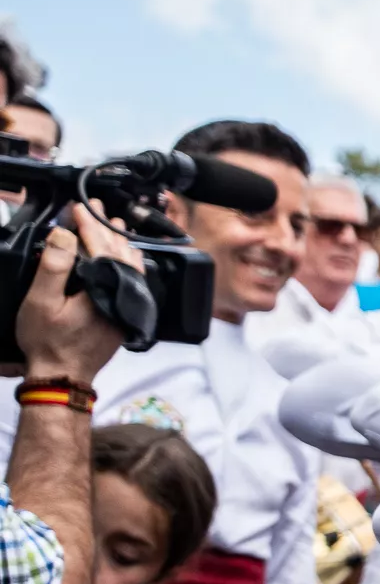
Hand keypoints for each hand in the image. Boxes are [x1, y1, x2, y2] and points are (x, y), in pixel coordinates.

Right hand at [15, 219, 139, 383]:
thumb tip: (65, 235)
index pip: (99, 246)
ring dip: (120, 243)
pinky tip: (127, 257)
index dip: (89, 224)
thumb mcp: (41, 301)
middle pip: (118, 252)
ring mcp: (128, 306)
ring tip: (114, 225)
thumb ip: (54, 266)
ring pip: (130, 265)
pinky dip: (129, 263)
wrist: (64, 376)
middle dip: (105, 228)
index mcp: (103, 288)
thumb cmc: (49, 342)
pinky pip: (134, 280)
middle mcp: (122, 295)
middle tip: (95, 209)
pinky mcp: (126, 314)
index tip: (80, 207)